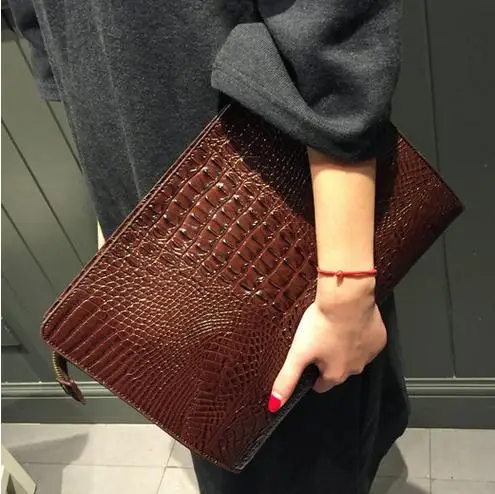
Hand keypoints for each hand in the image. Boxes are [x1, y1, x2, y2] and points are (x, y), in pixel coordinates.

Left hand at [268, 281, 386, 412]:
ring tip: (333, 329)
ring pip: (354, 356)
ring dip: (344, 347)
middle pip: (338, 370)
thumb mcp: (298, 352)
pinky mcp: (379, 338)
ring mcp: (369, 354)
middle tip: (319, 339)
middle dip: (328, 358)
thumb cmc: (322, 324)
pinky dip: (359, 335)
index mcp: (335, 375)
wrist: (347, 299)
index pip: (321, 385)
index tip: (308, 360)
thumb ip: (287, 379)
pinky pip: (368, 342)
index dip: (312, 373)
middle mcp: (355, 369)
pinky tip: (350, 323)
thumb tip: (274, 404)